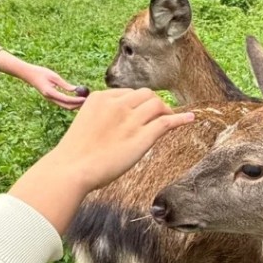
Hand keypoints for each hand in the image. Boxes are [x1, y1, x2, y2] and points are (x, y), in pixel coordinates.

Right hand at [9, 89, 193, 233]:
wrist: (72, 169)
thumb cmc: (75, 155)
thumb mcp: (85, 125)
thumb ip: (101, 119)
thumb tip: (112, 127)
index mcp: (100, 98)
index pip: (127, 93)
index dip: (137, 103)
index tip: (141, 112)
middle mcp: (117, 104)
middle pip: (145, 94)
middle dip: (153, 103)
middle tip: (158, 115)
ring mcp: (131, 119)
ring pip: (157, 104)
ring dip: (166, 110)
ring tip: (170, 118)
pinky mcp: (142, 136)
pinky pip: (167, 122)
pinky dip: (180, 118)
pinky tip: (190, 119)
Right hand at [12, 62, 85, 109]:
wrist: (29, 74)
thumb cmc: (41, 73)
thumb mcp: (54, 76)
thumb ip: (65, 84)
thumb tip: (76, 90)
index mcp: (50, 93)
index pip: (66, 99)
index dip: (77, 100)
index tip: (85, 98)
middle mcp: (50, 98)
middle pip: (67, 106)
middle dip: (77, 105)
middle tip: (88, 101)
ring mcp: (50, 99)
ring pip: (65, 106)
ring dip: (75, 105)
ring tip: (84, 100)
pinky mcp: (51, 98)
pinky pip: (62, 103)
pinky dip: (70, 102)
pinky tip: (77, 98)